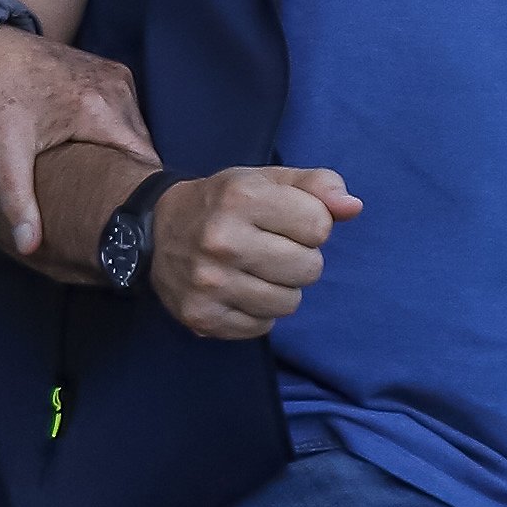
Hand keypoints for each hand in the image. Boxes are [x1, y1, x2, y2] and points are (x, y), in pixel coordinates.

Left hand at [0, 25, 158, 255]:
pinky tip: (92, 155)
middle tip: (112, 210)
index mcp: (104, 109)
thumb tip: (28, 245)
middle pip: (140, 148)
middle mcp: (118, 88)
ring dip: (120, 156)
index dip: (136, 192)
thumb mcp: (5, 151)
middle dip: (127, 177)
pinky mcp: (104, 72)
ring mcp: (114, 76)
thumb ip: (18, 200)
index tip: (127, 217)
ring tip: (103, 186)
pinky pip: (121, 113)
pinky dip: (111, 135)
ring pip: (133, 131)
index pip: (144, 162)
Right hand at [151, 167, 360, 337]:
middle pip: (309, 268)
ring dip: (281, 289)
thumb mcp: (265, 180)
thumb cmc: (222, 203)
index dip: (309, 224)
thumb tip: (352, 207)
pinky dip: (258, 313)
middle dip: (299, 259)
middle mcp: (222, 241)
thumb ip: (316, 185)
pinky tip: (239, 291)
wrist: (155, 232)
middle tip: (271, 250)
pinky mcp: (201, 316)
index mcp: (242, 198)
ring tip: (257, 272)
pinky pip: (262, 327)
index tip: (285, 222)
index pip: (320, 226)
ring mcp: (209, 283)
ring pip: (289, 303)